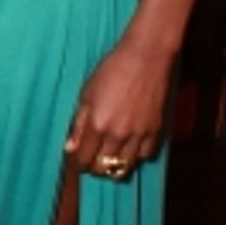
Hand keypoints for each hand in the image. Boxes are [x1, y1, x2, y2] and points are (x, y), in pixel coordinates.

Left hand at [63, 38, 172, 178]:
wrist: (146, 56)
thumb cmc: (112, 69)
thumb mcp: (87, 93)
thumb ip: (79, 123)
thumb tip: (70, 148)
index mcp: (97, 124)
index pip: (83, 159)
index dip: (78, 163)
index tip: (77, 160)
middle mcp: (118, 134)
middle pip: (103, 168)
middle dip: (94, 167)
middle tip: (91, 158)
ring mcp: (139, 134)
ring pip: (125, 168)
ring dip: (114, 166)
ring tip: (109, 156)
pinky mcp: (155, 130)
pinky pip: (145, 156)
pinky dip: (136, 156)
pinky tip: (130, 146)